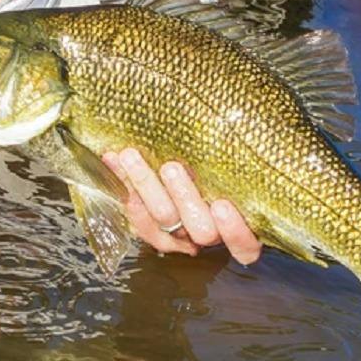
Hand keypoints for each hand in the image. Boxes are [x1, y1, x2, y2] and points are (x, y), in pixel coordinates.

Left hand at [102, 148, 260, 264]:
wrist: (171, 141)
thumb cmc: (223, 144)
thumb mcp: (237, 143)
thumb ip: (243, 141)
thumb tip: (247, 114)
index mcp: (241, 222)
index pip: (246, 247)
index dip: (236, 232)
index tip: (223, 204)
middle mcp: (209, 232)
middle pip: (199, 231)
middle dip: (185, 199)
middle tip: (172, 168)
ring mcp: (177, 232)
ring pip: (162, 222)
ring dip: (147, 186)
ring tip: (132, 155)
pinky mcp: (147, 223)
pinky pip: (134, 216)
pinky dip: (123, 185)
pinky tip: (113, 158)